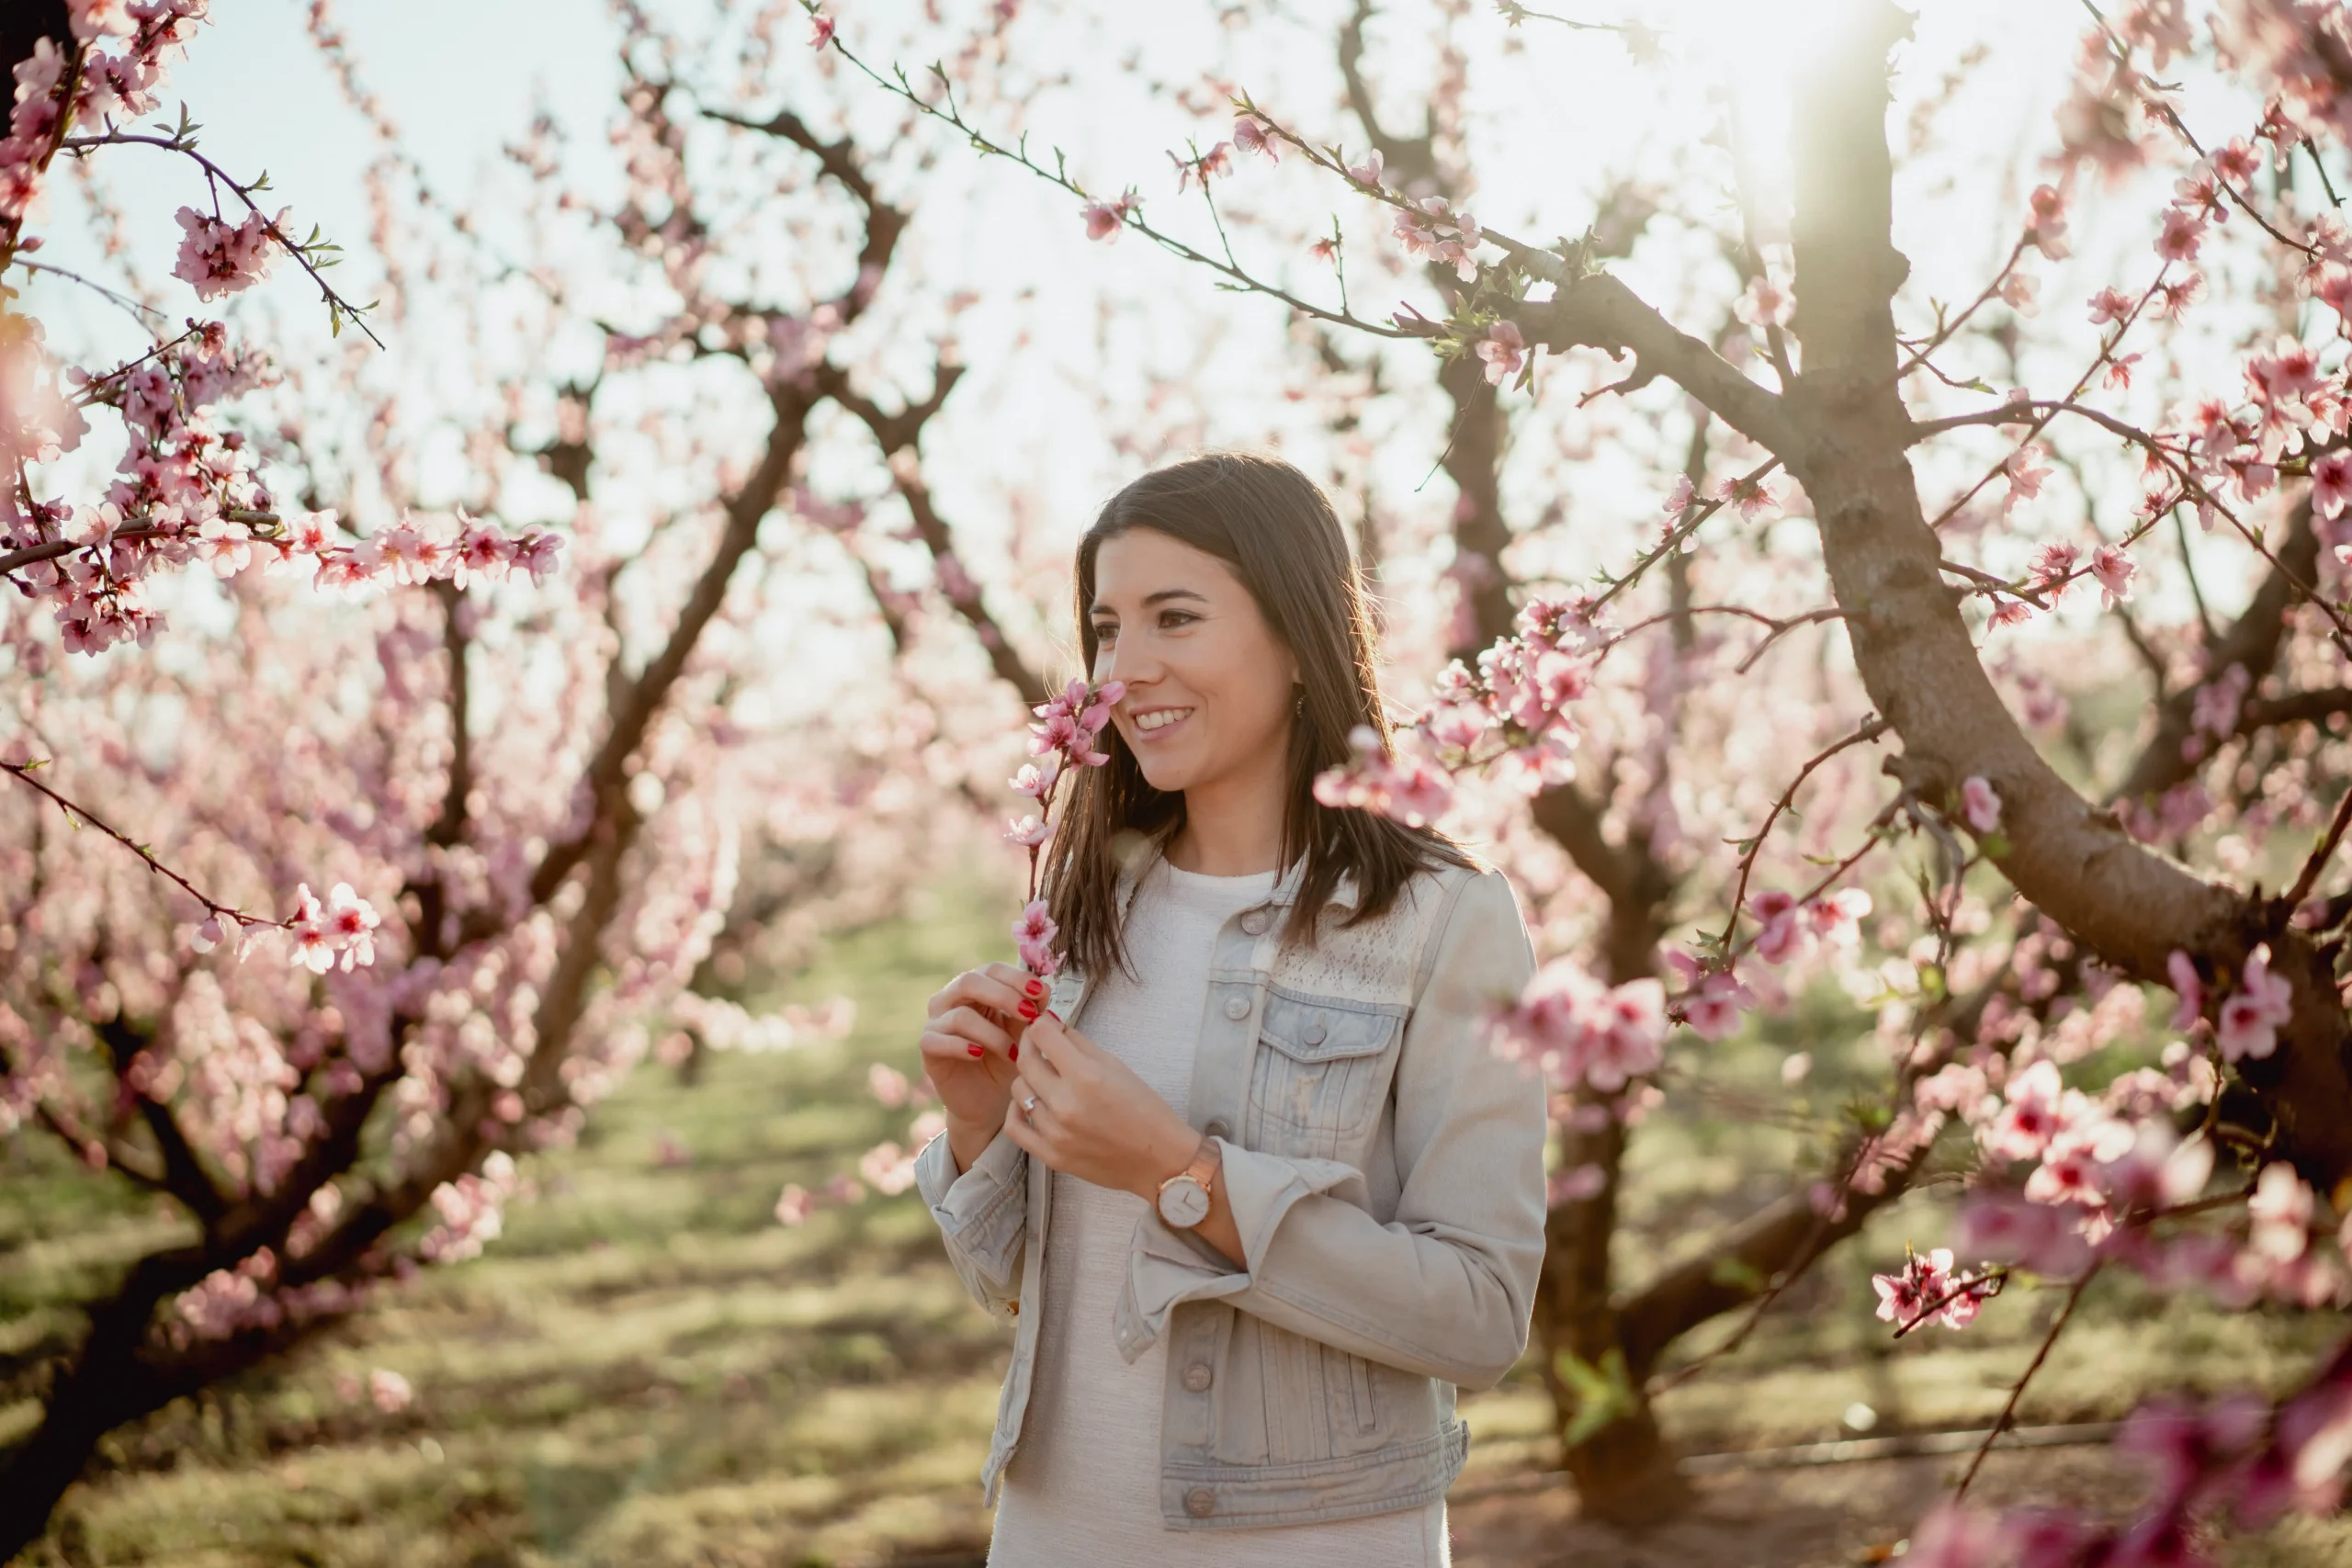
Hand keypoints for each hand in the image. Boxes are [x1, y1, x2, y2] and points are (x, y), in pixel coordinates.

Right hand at [920, 961, 1047, 1170]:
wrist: (989, 1101)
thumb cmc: (1006, 1060)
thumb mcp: (1023, 1033)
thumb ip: (1029, 1011)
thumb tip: (1042, 992)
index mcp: (976, 989)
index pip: (992, 970)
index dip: (1017, 978)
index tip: (1042, 993)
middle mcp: (950, 999)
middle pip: (970, 981)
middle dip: (1004, 996)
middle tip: (1029, 1015)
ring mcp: (936, 1022)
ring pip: (960, 1015)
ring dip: (993, 1033)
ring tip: (1014, 1053)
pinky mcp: (928, 1049)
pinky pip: (938, 1040)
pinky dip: (962, 1046)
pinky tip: (979, 1054)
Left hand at [1002, 1009, 1197, 1200]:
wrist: (1159, 1160)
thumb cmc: (1146, 1110)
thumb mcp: (1117, 1067)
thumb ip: (1080, 1044)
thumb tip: (1053, 1026)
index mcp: (1087, 1076)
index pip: (1042, 1035)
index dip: (1041, 1024)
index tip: (1044, 1025)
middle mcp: (1066, 1104)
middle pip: (1025, 1061)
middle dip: (1029, 1045)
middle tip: (1038, 1043)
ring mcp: (1056, 1133)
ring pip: (1019, 1091)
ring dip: (1028, 1078)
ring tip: (1043, 1077)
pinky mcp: (1051, 1156)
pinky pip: (1015, 1127)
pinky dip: (1017, 1110)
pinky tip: (1029, 1103)